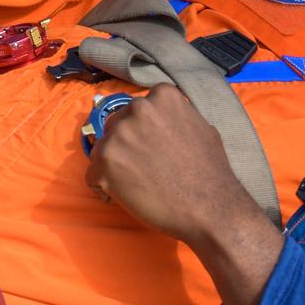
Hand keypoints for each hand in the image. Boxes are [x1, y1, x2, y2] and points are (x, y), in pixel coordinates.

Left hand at [84, 85, 283, 304]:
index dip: (144, 130)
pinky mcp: (104, 162)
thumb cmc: (211, 171)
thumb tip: (163, 118)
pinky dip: (105, 188)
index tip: (153, 147)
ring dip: (115, 166)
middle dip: (126, 145)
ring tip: (138, 185)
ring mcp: (119, 135)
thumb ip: (177, 117)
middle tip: (144, 168)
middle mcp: (138, 108)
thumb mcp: (202, 127)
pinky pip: (93, 175)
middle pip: (117, 124)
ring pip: (103, 150)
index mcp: (162, 96)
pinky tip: (127, 196)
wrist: (209, 207)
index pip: (139, 108)